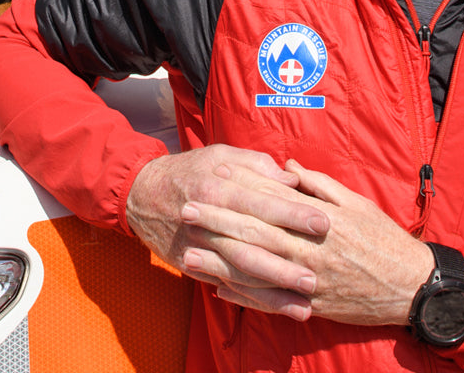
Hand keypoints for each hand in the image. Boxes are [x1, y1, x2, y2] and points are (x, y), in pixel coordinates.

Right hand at [126, 146, 331, 318]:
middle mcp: (207, 217)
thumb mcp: (218, 156)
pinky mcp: (192, 264)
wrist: (141, 194)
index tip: (322, 221)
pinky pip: (226, 284)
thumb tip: (290, 178)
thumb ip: (255, 164)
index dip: (291, 212)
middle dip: (286, 259)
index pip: (259, 201)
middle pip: (251, 241)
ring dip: (273, 288)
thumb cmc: (188, 170)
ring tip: (305, 301)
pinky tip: (277, 308)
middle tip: (318, 273)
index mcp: (216, 186)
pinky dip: (252, 299)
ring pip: (240, 269)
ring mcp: (198, 244)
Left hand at [185, 159, 433, 324]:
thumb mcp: (355, 202)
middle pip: (253, 235)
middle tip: (185, 210)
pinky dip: (243, 297)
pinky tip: (218, 288)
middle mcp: (308, 252)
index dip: (236, 192)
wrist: (413, 288)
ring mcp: (307, 282)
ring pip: (255, 272)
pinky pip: (271, 302)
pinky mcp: (311, 305)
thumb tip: (284, 166)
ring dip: (219, 262)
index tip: (209, 180)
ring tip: (187, 253)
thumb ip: (316, 184)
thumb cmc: (384, 239)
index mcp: (317, 221)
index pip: (267, 203)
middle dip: (216, 222)